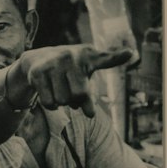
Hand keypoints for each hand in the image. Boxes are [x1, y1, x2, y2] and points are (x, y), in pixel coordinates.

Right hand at [16, 44, 133, 116]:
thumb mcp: (83, 80)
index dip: (117, 56)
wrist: (36, 61)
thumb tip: (90, 114)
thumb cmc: (68, 73)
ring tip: (59, 88)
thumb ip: (90, 98)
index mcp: (88, 56)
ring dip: (62, 102)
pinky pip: (50, 103)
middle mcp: (70, 55)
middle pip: (79, 95)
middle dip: (75, 100)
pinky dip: (51, 105)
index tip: (130, 53)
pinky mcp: (38, 72)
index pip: (105, 59)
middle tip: (69, 90)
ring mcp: (54, 62)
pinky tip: (48, 91)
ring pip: (63, 101)